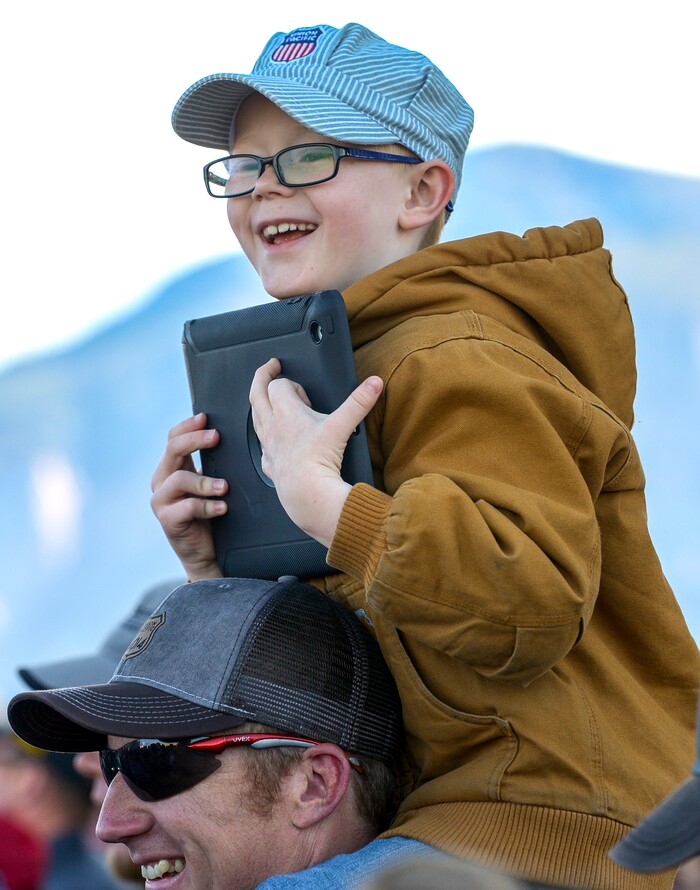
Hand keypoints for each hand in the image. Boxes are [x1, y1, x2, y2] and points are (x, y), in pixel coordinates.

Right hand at [150, 413, 225, 579]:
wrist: (206, 553)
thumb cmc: (211, 516)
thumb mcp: (208, 486)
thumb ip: (210, 465)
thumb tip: (226, 440)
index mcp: (172, 469)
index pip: (172, 439)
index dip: (187, 426)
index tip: (205, 418)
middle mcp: (162, 482)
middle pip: (172, 450)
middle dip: (195, 440)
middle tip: (216, 437)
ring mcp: (161, 501)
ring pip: (179, 479)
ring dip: (205, 481)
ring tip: (225, 487)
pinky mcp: (167, 520)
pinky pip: (187, 507)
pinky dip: (207, 505)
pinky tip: (222, 507)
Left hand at [249, 359, 382, 547]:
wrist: (306, 494)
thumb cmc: (319, 461)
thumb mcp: (342, 426)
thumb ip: (358, 402)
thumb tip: (374, 383)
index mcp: (286, 412)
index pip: (279, 385)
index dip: (291, 383)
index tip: (303, 390)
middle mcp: (272, 426)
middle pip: (257, 394)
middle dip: (261, 377)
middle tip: (268, 368)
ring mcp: (269, 445)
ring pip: (256, 418)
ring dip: (260, 406)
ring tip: (266, 401)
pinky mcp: (271, 463)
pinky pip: (262, 446)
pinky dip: (266, 438)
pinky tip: (272, 441)